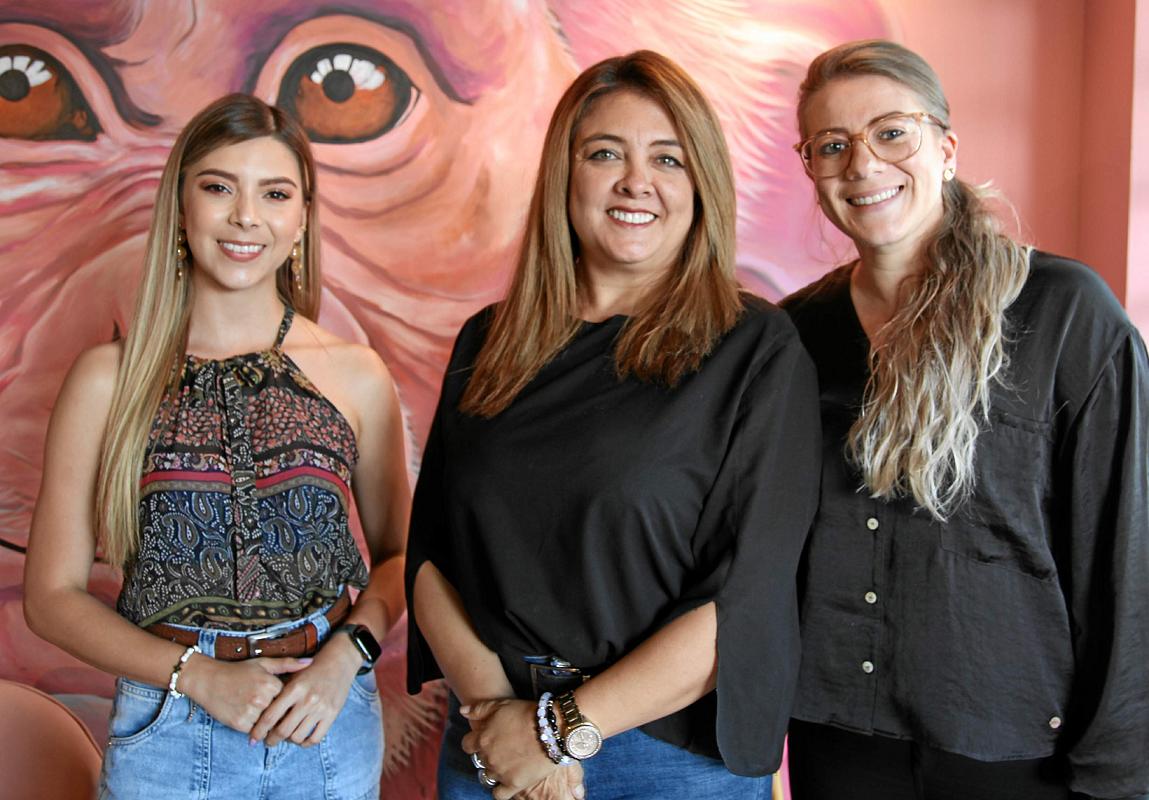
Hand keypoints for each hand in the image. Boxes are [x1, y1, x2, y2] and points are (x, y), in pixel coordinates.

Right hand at [179, 654, 310, 734]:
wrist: (208, 680)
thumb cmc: (238, 671)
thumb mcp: (263, 663)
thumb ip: (287, 664)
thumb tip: (310, 662)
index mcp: (270, 683)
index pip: (289, 699)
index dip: (286, 699)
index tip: (283, 698)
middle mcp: (262, 699)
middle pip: (280, 713)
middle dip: (279, 714)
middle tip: (269, 708)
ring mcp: (250, 713)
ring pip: (269, 724)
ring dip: (267, 723)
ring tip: (256, 711)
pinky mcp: (239, 724)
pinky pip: (255, 731)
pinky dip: (254, 728)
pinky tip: (247, 715)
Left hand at [249, 633, 363, 746]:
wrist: (339, 662)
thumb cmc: (311, 669)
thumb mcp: (293, 674)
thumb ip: (278, 692)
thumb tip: (261, 714)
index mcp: (294, 688)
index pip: (271, 716)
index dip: (259, 730)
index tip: (253, 737)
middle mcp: (307, 700)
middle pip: (283, 730)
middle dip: (271, 740)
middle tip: (268, 741)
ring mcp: (321, 708)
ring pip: (298, 736)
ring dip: (289, 741)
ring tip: (286, 737)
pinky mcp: (332, 715)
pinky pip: (315, 738)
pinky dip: (306, 743)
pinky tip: (301, 738)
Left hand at [462, 699, 584, 799]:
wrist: (552, 729)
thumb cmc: (527, 713)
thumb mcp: (502, 704)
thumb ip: (479, 709)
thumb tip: (463, 711)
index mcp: (482, 738)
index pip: (467, 745)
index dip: (475, 742)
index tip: (486, 740)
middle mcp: (488, 757)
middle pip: (480, 760)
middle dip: (488, 754)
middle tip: (503, 748)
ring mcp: (500, 772)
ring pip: (488, 776)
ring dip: (495, 770)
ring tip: (509, 763)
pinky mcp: (514, 784)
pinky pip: (499, 794)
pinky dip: (501, 790)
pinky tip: (508, 781)